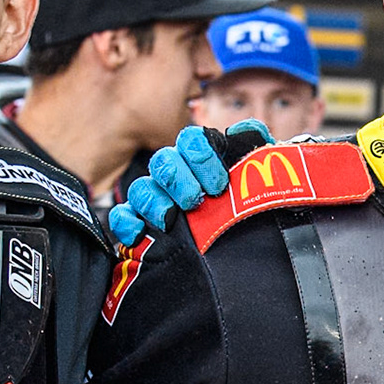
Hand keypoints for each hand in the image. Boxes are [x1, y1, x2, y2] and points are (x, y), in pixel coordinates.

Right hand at [108, 120, 273, 245]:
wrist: (242, 254)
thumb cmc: (247, 211)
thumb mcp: (261, 181)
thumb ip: (257, 152)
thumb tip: (250, 130)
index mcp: (200, 159)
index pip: (191, 140)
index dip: (201, 156)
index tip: (219, 183)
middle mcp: (175, 174)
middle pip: (163, 161)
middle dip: (177, 179)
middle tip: (195, 200)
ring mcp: (155, 198)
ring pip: (141, 188)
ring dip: (152, 200)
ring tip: (169, 219)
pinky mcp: (140, 224)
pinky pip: (122, 217)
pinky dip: (126, 222)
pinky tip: (139, 233)